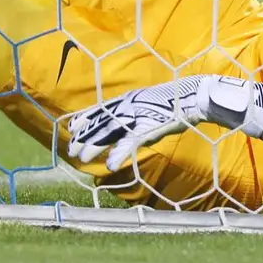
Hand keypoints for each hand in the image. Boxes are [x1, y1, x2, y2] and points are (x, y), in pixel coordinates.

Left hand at [67, 76, 205, 172]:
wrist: (192, 97)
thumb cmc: (172, 101)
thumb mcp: (147, 103)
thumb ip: (134, 112)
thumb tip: (125, 122)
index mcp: (127, 99)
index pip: (100, 109)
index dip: (85, 118)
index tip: (71, 127)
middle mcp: (127, 106)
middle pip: (100, 123)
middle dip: (84, 137)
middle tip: (71, 150)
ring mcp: (137, 116)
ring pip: (109, 132)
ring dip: (95, 146)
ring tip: (82, 159)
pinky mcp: (148, 128)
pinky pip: (130, 143)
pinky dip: (119, 154)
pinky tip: (111, 166)